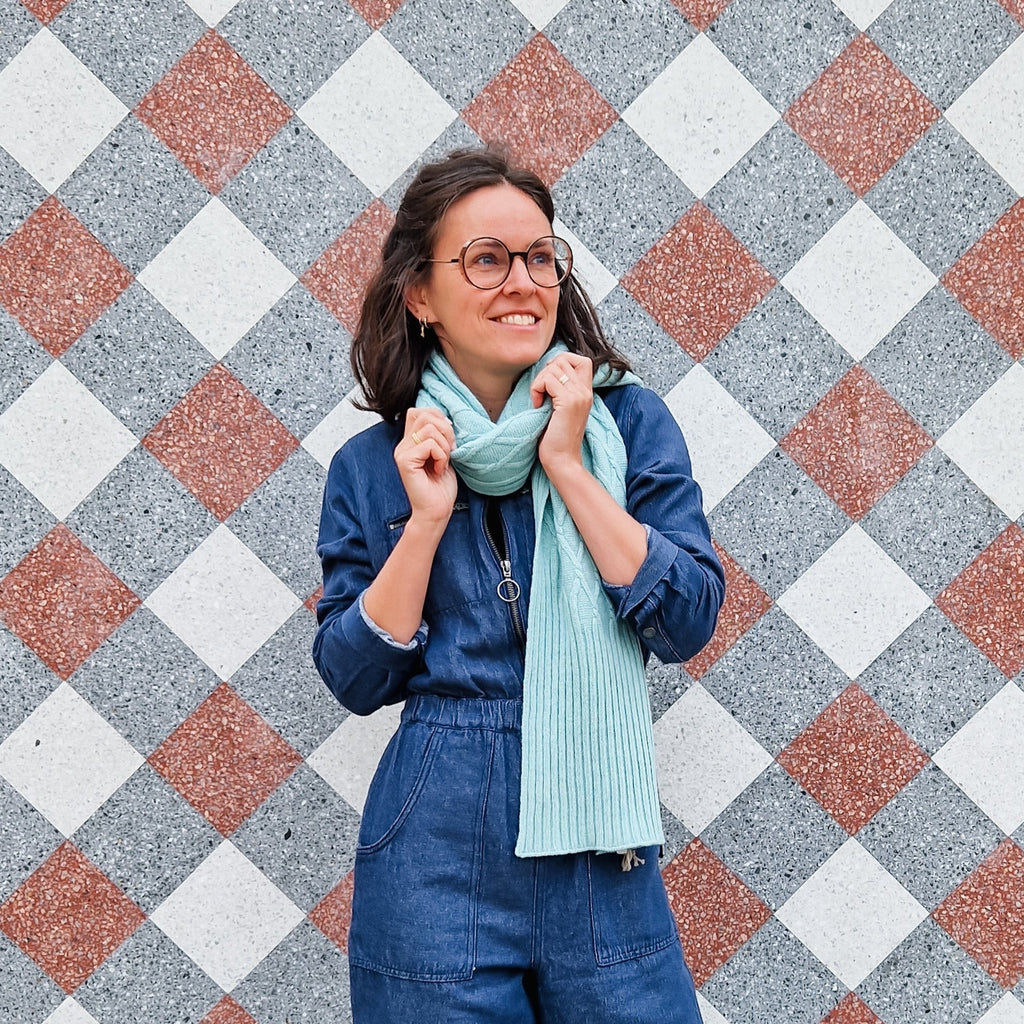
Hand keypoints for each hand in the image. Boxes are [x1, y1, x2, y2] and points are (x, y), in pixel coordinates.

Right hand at [396, 409, 457, 526]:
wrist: (436, 511)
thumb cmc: (441, 488)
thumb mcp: (443, 454)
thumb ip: (440, 436)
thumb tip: (446, 419)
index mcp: (410, 442)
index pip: (420, 411)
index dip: (439, 418)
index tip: (448, 440)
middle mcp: (403, 445)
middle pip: (425, 415)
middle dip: (445, 430)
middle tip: (449, 451)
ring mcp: (402, 453)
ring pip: (429, 429)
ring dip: (444, 446)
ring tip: (443, 462)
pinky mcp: (405, 462)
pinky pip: (430, 445)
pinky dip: (441, 456)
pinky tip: (439, 470)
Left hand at [530, 352, 592, 474]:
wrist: (562, 460)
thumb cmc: (556, 438)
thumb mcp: (561, 408)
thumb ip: (561, 390)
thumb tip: (548, 369)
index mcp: (586, 392)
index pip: (582, 360)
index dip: (562, 362)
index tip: (549, 381)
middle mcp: (586, 392)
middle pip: (564, 359)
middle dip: (545, 372)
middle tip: (541, 392)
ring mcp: (579, 396)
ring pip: (554, 368)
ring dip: (539, 382)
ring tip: (539, 400)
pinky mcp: (568, 403)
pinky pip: (547, 381)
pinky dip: (536, 390)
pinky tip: (537, 405)